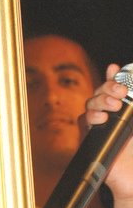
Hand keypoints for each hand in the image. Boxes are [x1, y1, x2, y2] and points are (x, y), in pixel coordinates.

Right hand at [85, 64, 132, 201]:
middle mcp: (108, 117)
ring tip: (114, 105)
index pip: (114, 89)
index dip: (112, 77)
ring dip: (100, 100)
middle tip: (121, 91)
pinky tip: (102, 118)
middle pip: (100, 93)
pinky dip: (92, 117)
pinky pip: (84, 122)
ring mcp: (98, 127)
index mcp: (122, 112)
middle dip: (108, 87)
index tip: (115, 68)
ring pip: (91, 105)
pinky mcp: (90, 139)